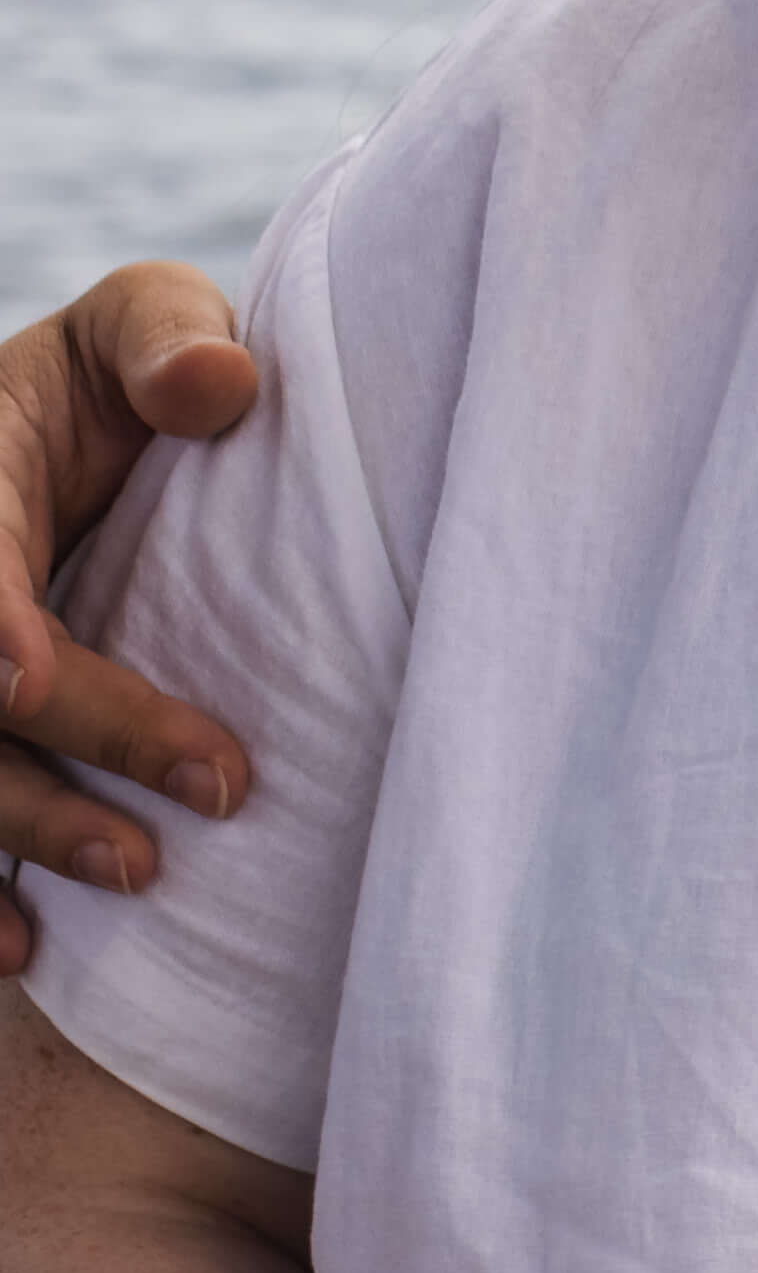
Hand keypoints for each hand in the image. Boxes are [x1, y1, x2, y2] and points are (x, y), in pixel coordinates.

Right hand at [0, 261, 259, 979]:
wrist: (90, 437)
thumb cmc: (123, 382)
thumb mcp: (137, 325)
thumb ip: (165, 338)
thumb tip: (220, 386)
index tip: (33, 680)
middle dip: (60, 752)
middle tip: (211, 791)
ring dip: (27, 833)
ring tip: (135, 874)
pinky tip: (22, 948)